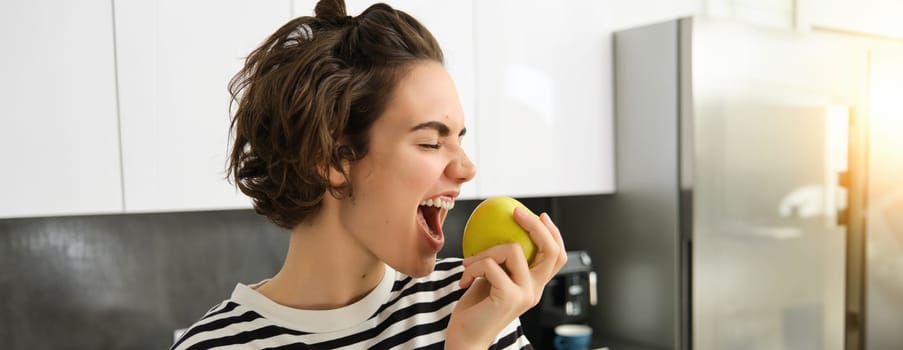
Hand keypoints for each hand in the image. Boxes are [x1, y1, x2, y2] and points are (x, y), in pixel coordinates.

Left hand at [445, 208, 567, 348]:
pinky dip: (472, 267)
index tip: (538, 216)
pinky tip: (463, 280)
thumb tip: (497, 228)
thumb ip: (500, 261)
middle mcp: (535, 291)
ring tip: (468, 264)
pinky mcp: (508, 297)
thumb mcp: (491, 278)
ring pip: (513, 250)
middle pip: (550, 250)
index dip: (553, 233)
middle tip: (516, 213)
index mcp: (534, 286)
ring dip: (484, 252)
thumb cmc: (474, 309)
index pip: (557, 257)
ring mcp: (524, 294)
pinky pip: (490, 264)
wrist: (464, 339)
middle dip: (535, 226)